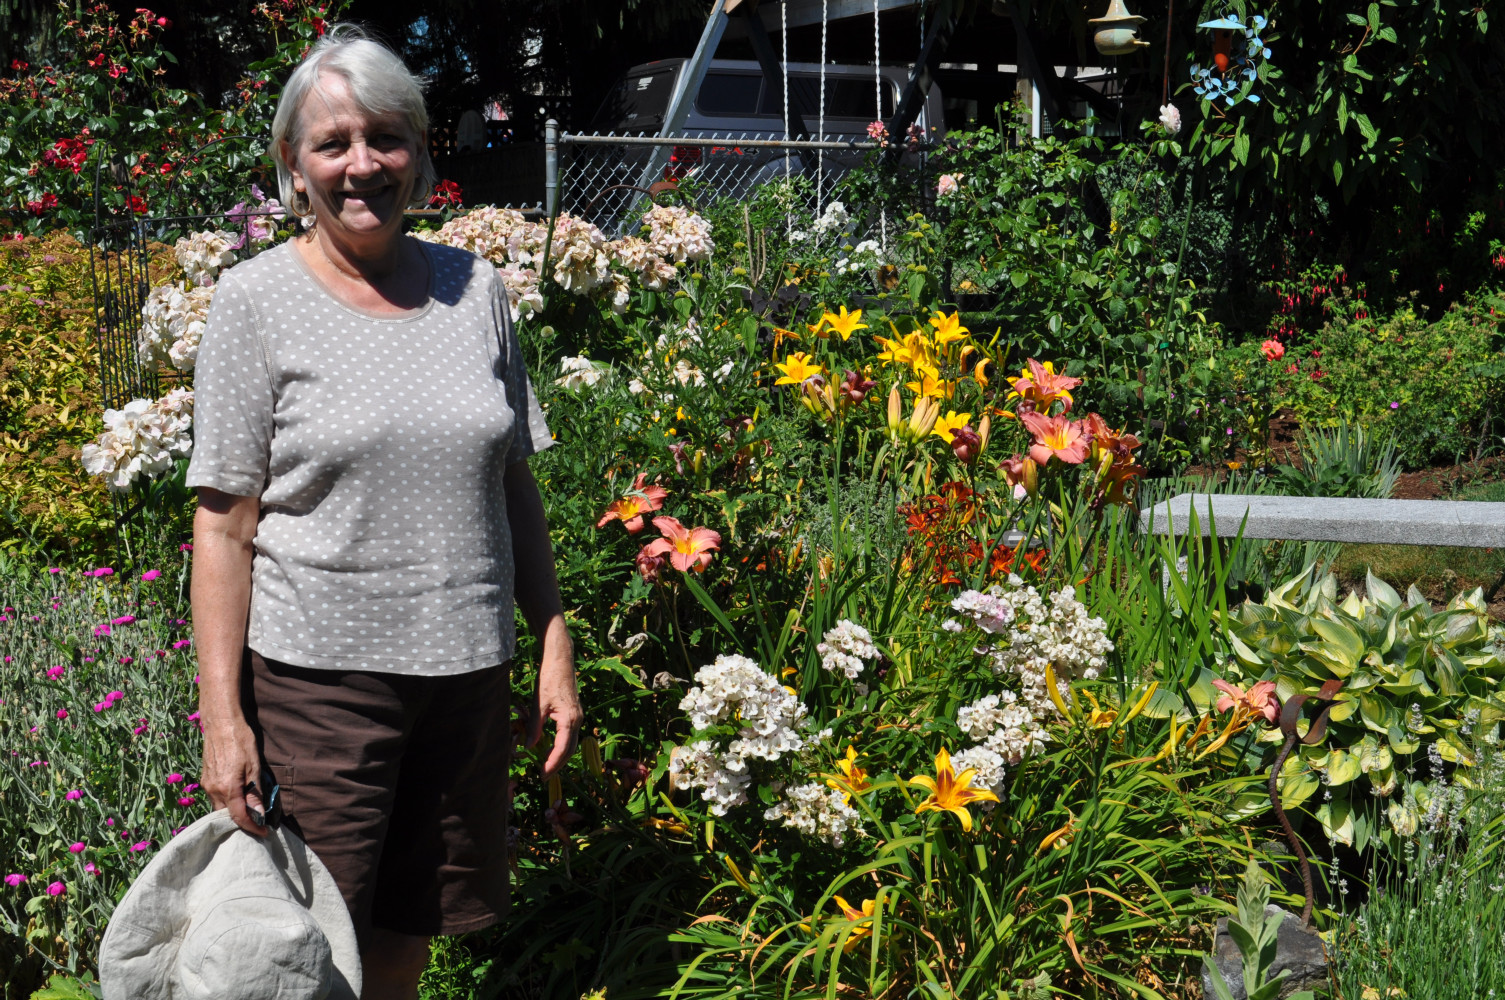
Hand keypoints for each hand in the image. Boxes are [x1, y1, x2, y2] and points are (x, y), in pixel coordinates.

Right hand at [201, 715, 269, 836]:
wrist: (220, 722)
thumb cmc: (240, 740)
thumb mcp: (254, 766)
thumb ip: (255, 792)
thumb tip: (260, 814)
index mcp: (227, 788)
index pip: (239, 817)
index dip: (252, 828)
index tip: (264, 833)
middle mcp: (213, 790)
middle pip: (226, 816)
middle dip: (241, 824)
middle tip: (258, 827)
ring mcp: (207, 785)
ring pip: (219, 808)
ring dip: (233, 815)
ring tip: (249, 816)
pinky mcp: (205, 779)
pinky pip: (215, 799)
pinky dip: (226, 804)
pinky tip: (237, 802)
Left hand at [526, 617, 581, 778]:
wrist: (560, 660)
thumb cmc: (549, 679)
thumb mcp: (538, 704)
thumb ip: (535, 727)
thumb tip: (528, 746)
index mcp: (569, 719)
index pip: (562, 749)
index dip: (552, 764)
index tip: (542, 775)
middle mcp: (577, 720)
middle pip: (570, 750)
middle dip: (558, 765)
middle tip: (544, 776)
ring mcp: (577, 716)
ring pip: (571, 743)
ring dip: (560, 756)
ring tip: (547, 767)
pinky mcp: (574, 712)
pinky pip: (570, 735)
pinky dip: (562, 746)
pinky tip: (552, 749)